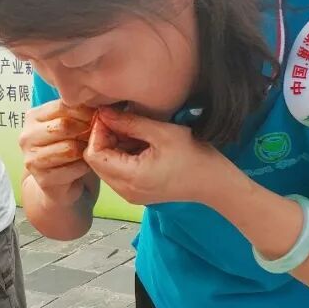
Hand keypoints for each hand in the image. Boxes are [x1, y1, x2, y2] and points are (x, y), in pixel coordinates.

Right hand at [18, 100, 95, 205]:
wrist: (60, 182)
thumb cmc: (68, 147)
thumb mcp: (72, 124)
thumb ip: (78, 112)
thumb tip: (99, 106)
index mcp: (32, 117)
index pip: (62, 106)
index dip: (85, 111)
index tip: (100, 117)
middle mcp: (27, 136)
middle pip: (64, 126)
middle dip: (86, 130)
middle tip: (100, 135)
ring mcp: (31, 158)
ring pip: (69, 148)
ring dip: (86, 150)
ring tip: (93, 150)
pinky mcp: (42, 178)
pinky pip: (72, 168)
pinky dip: (84, 167)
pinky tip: (86, 166)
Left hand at [83, 107, 233, 205]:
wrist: (214, 182)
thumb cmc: (194, 157)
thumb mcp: (161, 133)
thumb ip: (129, 122)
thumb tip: (103, 112)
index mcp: (130, 178)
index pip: (93, 154)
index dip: (98, 132)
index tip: (111, 115)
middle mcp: (125, 191)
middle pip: (96, 161)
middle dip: (104, 138)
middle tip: (122, 120)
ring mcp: (130, 194)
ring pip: (106, 166)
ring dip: (114, 146)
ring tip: (135, 131)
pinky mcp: (136, 192)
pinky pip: (118, 172)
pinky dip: (123, 156)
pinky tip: (140, 144)